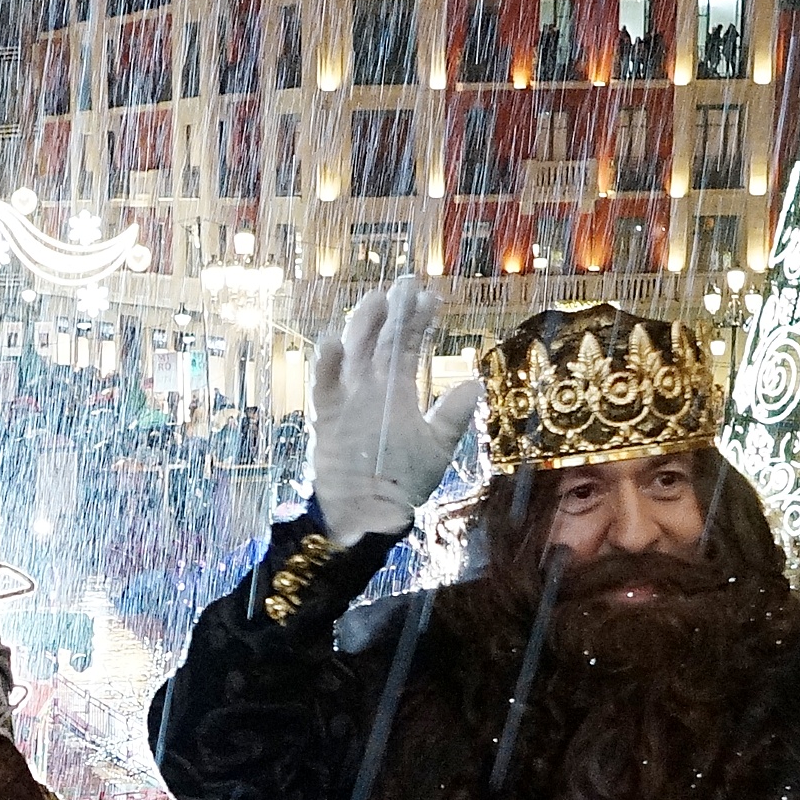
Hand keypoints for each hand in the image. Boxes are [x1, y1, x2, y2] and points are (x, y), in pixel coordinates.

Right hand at [309, 276, 483, 545]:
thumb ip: (452, 415)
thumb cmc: (401, 484)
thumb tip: (475, 382)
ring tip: (374, 301)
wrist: (368, 515)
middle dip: (393, 314)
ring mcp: (348, 401)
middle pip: (381, 343)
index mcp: (397, 394)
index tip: (430, 297)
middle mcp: (372, 391)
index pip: (407, 348)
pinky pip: (324, 386)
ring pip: (353, 354)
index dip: (418, 323)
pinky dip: (326, 364)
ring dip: (362, 327)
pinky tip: (332, 340)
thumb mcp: (436, 448)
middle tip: (404, 283)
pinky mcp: (327, 418)